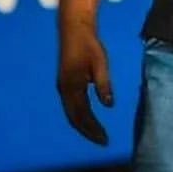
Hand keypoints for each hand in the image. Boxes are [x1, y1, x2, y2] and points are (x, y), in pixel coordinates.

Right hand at [57, 21, 112, 144]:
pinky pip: (72, 106)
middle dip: (88, 131)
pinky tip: (90, 119)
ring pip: (72, 113)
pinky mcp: (66, 83)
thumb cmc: (89, 45)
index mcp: (72, 87)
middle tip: (103, 141)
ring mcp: (63, 87)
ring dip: (84, 125)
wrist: (74, 30)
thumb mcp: (100, 63)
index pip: (82, 115)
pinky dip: (81, 116)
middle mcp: (64, 90)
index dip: (93, 129)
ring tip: (98, 134)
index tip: (105, 140)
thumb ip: (104, 84)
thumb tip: (109, 105)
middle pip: (75, 118)